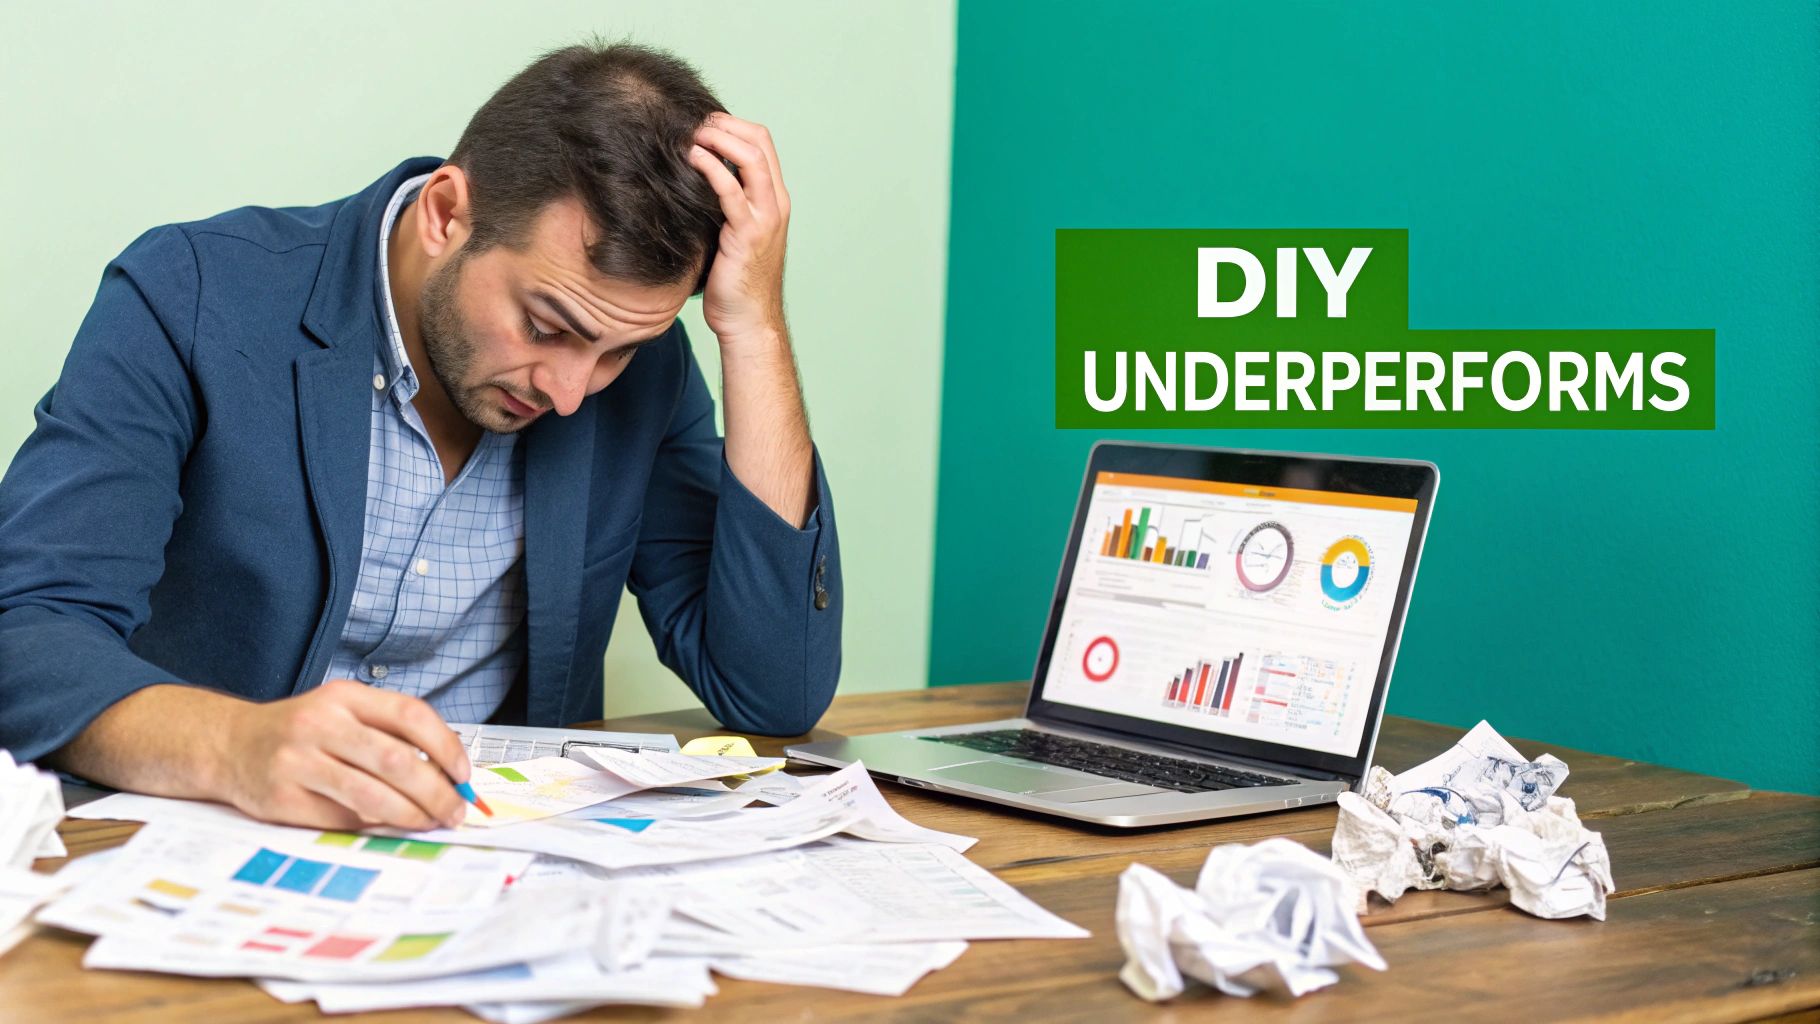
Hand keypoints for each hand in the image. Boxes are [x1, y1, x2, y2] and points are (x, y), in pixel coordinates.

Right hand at [215, 679, 471, 830]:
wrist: (229, 745)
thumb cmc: (301, 732)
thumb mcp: (342, 712)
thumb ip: (388, 732)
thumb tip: (448, 773)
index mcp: (344, 697)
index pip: (410, 715)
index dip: (446, 746)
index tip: (464, 774)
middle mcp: (320, 723)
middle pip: (396, 760)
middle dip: (436, 792)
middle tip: (455, 811)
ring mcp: (297, 761)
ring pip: (371, 794)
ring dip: (411, 815)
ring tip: (431, 822)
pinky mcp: (282, 798)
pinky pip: (342, 818)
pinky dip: (373, 825)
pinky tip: (388, 826)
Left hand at [687, 113, 790, 344]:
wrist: (748, 320)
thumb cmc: (734, 281)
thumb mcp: (732, 233)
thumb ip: (723, 204)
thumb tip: (690, 180)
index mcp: (774, 199)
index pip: (762, 142)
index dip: (732, 124)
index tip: (701, 122)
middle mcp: (775, 203)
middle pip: (759, 141)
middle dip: (724, 123)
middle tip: (692, 120)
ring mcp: (765, 217)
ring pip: (751, 158)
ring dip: (718, 137)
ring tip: (690, 133)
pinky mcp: (748, 234)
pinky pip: (732, 190)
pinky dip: (712, 167)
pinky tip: (692, 159)